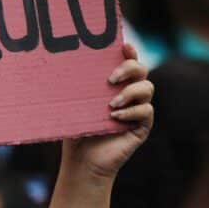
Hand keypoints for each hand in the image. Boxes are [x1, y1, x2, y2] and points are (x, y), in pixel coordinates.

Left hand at [63, 43, 153, 179]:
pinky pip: (146, 111)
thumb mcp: (75, 104)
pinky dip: (132, 111)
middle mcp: (129, 93)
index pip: (127, 61)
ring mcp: (138, 109)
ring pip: (147, 88)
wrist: (82, 161)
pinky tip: (115, 117)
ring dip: (130, 92)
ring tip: (110, 104)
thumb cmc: (76, 129)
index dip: (129, 51)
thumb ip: (78, 86)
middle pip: (141, 70)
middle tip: (110, 78)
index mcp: (115, 84)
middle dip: (129, 68)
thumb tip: (61, 65)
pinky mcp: (142, 126)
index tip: (122, 46)